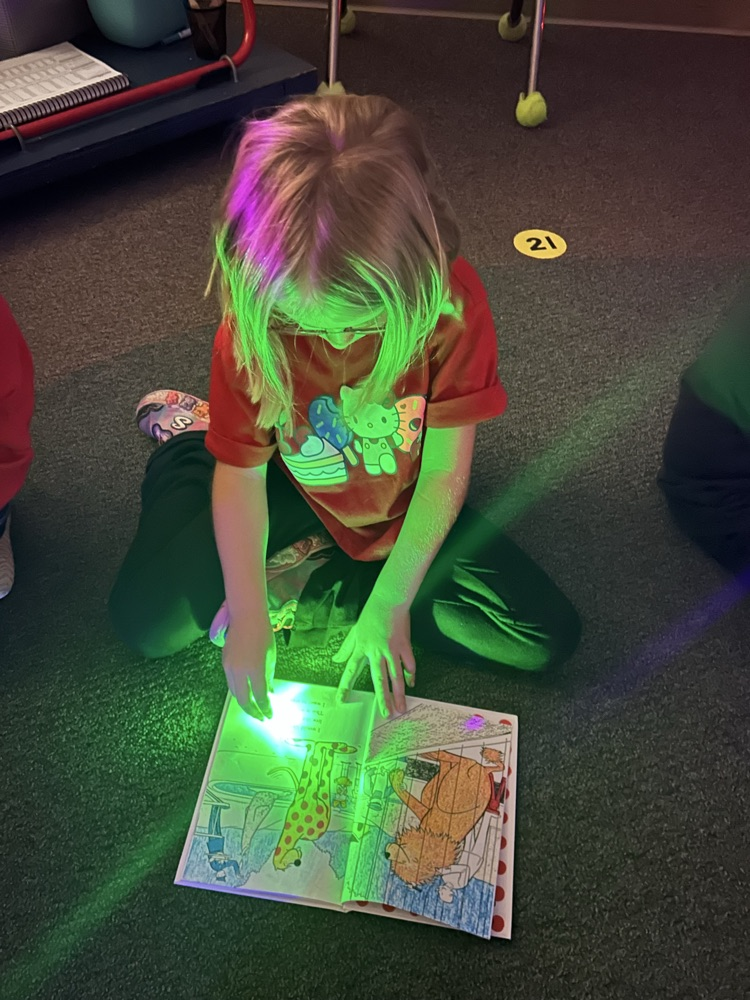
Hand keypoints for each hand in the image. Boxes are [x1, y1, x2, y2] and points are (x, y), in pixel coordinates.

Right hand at [222, 620, 275, 720]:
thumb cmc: (263, 634)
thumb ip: (269, 677)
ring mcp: (229, 667)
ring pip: (235, 693)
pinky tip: (245, 693)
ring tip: (253, 708)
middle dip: (253, 712)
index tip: (270, 715)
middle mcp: (240, 671)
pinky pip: (230, 683)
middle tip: (261, 717)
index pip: (261, 696)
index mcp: (255, 669)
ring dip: (244, 703)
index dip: (266, 708)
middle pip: (244, 700)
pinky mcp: (224, 663)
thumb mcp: (271, 656)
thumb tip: (269, 693)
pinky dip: (238, 691)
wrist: (246, 617)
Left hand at [334, 598, 415, 716]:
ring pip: (396, 676)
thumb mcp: (355, 631)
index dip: (345, 686)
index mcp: (362, 648)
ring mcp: (391, 649)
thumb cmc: (371, 614)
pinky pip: (409, 664)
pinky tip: (411, 684)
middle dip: (382, 698)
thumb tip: (335, 660)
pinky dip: (411, 675)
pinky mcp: (404, 645)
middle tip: (385, 714)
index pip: (351, 671)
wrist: (388, 600)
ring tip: (401, 708)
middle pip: (379, 679)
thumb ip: (346, 648)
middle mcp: (376, 652)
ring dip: (399, 694)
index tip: (341, 700)